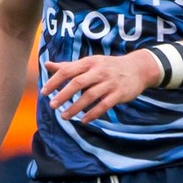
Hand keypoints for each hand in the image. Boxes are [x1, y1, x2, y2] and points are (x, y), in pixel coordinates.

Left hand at [42, 52, 160, 123]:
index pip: (68, 70)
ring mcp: (110, 83)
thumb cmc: (107, 66)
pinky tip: (83, 120)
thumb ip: (68, 66)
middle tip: (52, 105)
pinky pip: (104, 105)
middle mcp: (99, 71)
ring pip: (90, 96)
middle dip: (63, 95)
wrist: (138, 68)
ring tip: (64, 116)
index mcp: (89, 62)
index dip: (54, 81)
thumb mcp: (89, 62)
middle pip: (78, 83)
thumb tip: (46, 64)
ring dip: (75, 107)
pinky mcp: (119, 94)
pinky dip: (93, 114)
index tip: (43, 92)